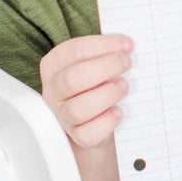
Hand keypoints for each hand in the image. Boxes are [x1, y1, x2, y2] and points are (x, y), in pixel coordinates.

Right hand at [39, 33, 133, 148]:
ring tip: (124, 86)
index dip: (103, 45)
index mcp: (54, 65)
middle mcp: (54, 90)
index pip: (73, 51)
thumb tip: (127, 47)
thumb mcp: (94, 63)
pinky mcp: (76, 136)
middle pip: (72, 79)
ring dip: (106, 95)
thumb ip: (105, 53)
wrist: (94, 118)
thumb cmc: (96, 82)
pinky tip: (118, 111)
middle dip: (105, 68)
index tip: (127, 45)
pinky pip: (88, 134)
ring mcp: (63, 115)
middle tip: (126, 63)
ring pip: (78, 109)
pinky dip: (107, 122)